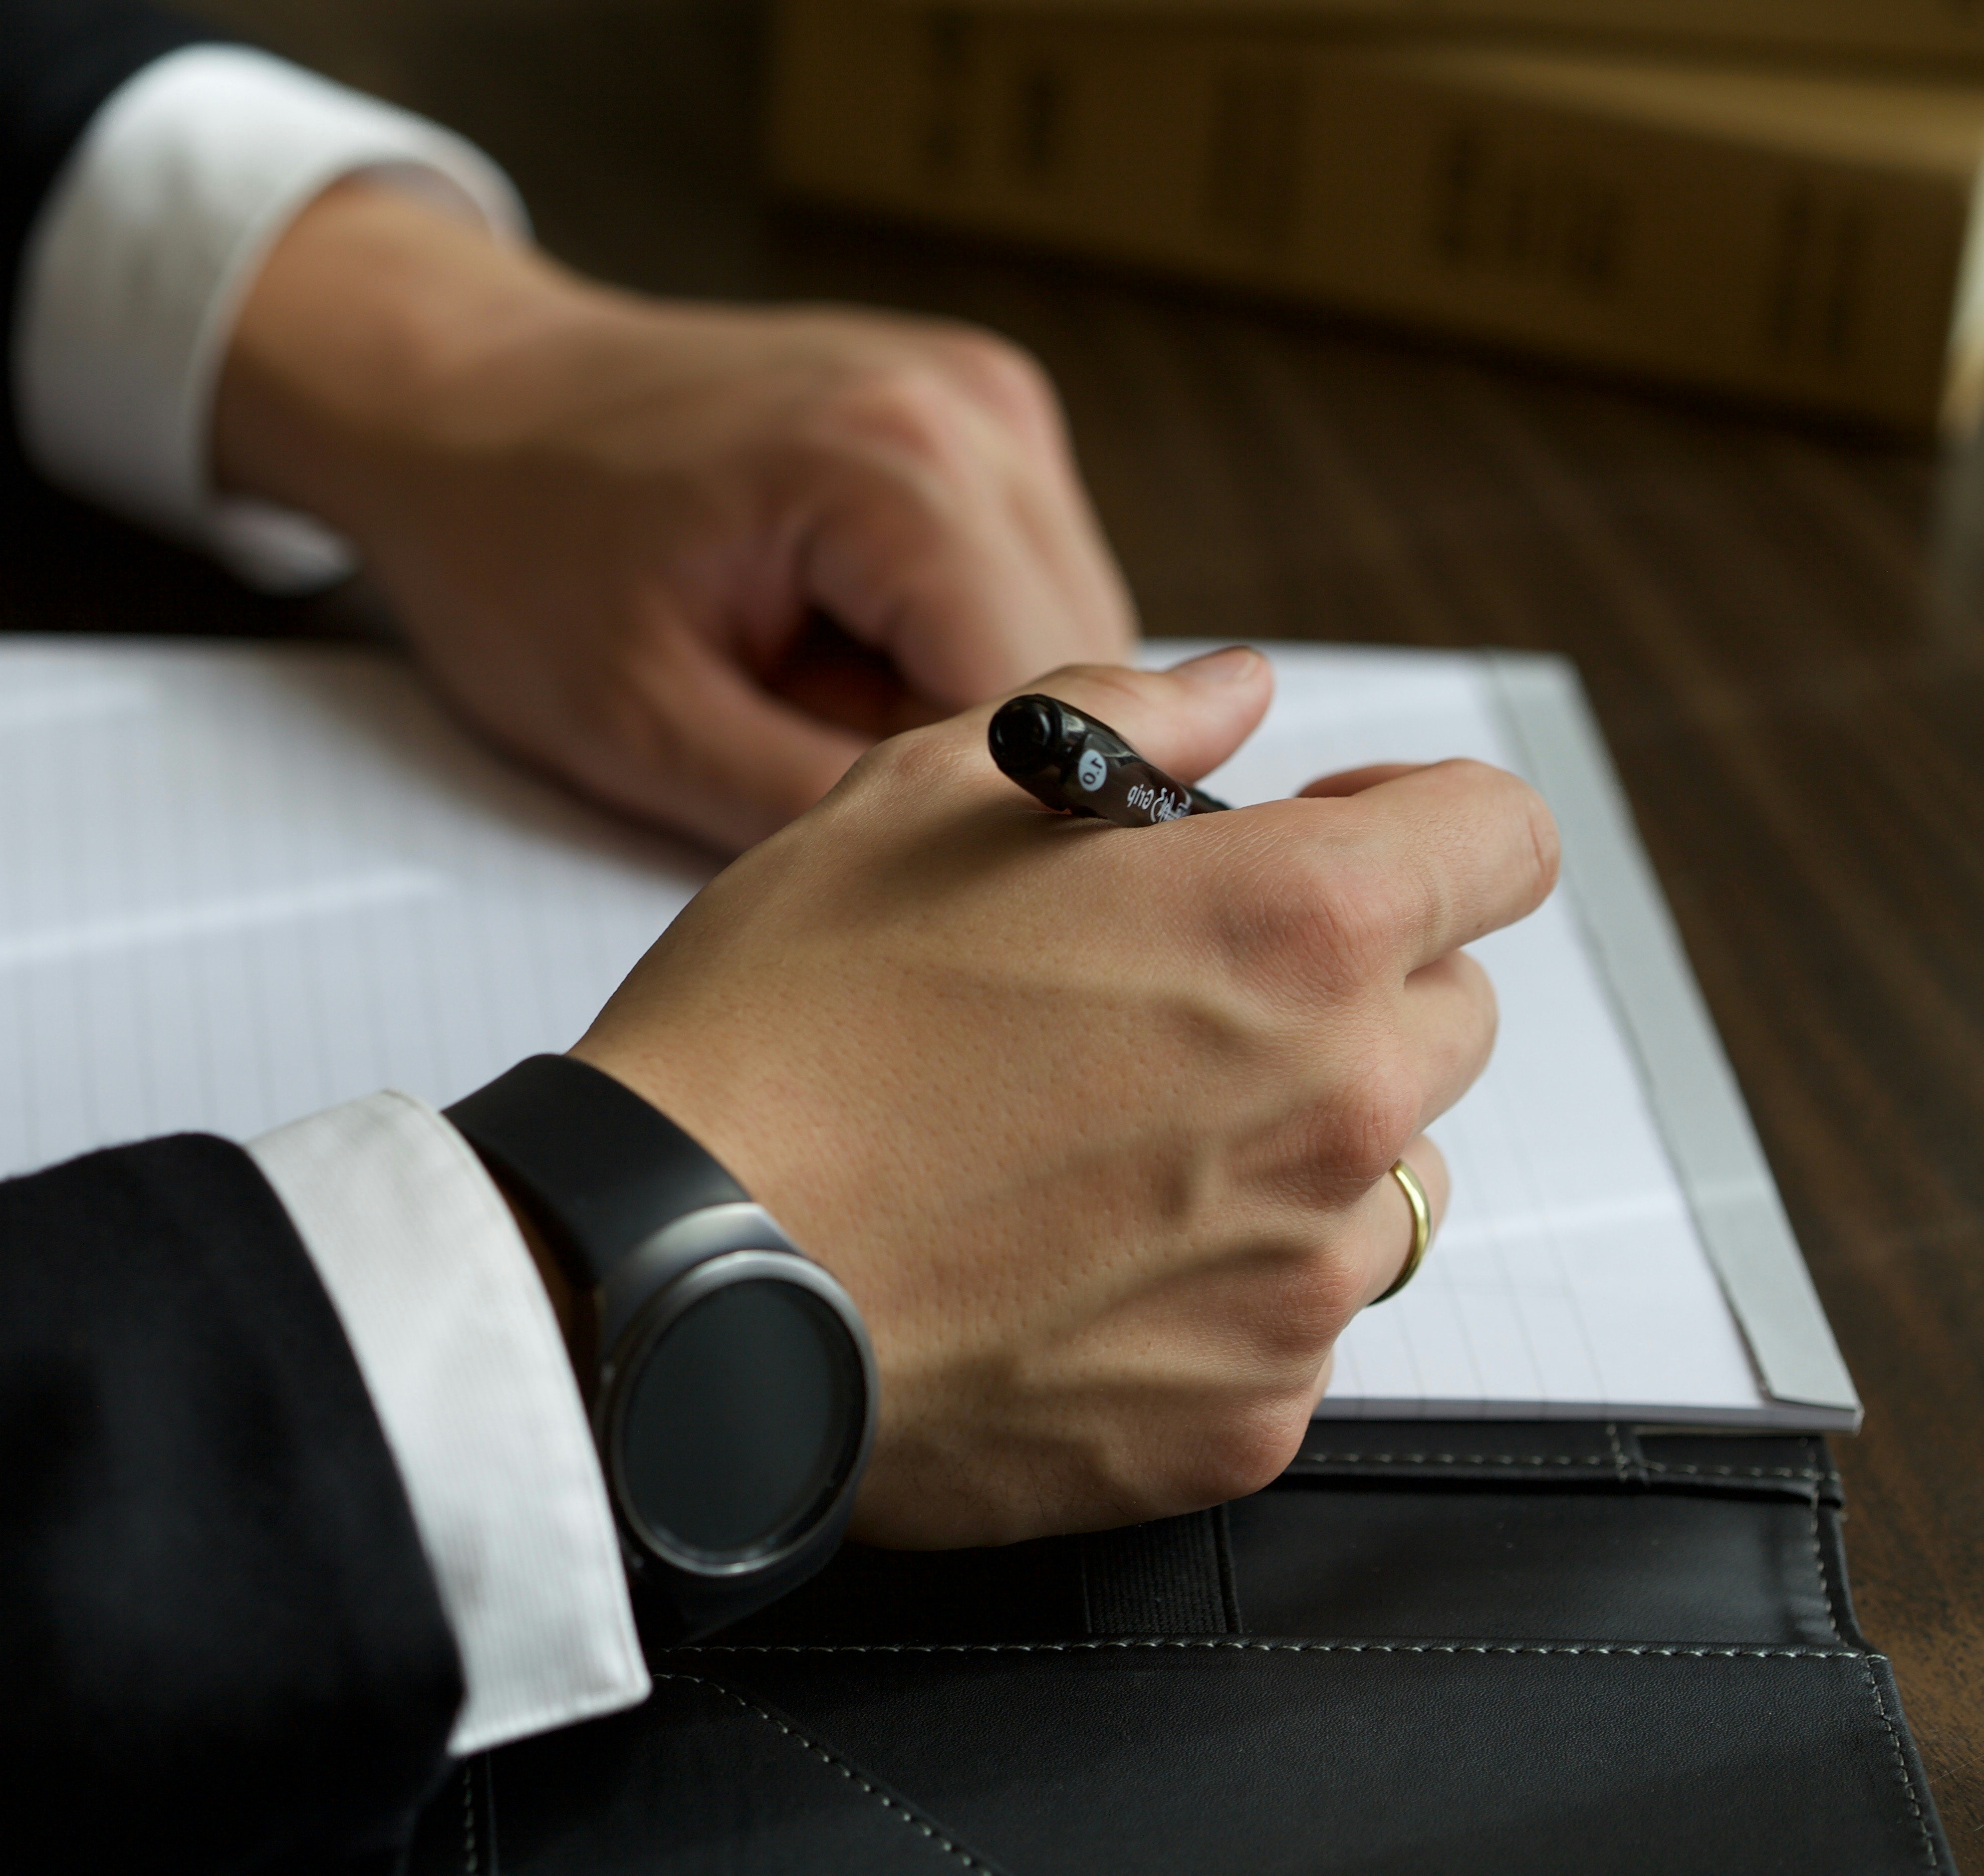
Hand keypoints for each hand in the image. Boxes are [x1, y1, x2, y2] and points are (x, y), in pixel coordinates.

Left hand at [215, 182, 1136, 852]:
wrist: (463, 403)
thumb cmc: (516, 552)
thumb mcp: (642, 730)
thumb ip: (822, 811)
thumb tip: (974, 886)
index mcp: (899, 470)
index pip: (1051, 714)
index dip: (989, 824)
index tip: (890, 868)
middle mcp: (978, 410)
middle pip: (1090, 672)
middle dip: (979, 761)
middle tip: (811, 770)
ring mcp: (991, 399)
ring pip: (1073, 634)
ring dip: (966, 705)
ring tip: (807, 694)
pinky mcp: (980, 415)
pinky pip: (1024, 581)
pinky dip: (947, 643)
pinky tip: (831, 642)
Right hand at [568, 647, 1560, 1545]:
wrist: (674, 1278)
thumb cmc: (779, 1030)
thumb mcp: (920, 797)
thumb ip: (1118, 719)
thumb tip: (1231, 691)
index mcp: (1292, 925)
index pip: (1502, 840)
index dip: (1422, 818)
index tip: (1336, 838)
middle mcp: (1336, 1107)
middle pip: (1448, 1015)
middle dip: (1344, 984)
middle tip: (1168, 995)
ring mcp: (1297, 1285)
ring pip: (1377, 1182)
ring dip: (1286, 1144)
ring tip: (1099, 1142)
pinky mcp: (1239, 1422)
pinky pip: (1285, 1330)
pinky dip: (1209, 1291)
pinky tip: (1062, 1260)